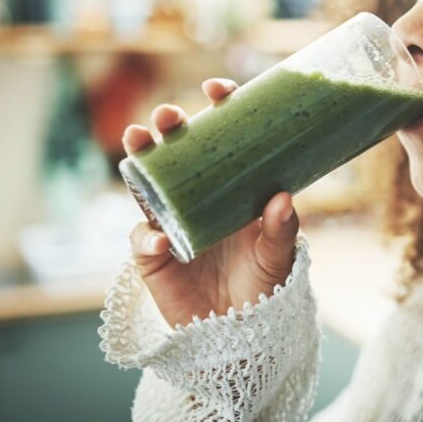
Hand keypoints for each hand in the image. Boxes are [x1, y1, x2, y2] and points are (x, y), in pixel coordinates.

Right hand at [123, 78, 300, 327]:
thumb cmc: (263, 286)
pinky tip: (158, 238)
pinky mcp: (152, 255)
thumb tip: (283, 197)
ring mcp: (170, 221)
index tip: (218, 88)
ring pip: (147, 183)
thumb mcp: (280, 256)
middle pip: (175, 151)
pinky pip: (142, 239)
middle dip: (167, 126)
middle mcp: (195, 197)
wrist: (241, 333)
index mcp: (230, 187)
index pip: (222, 138)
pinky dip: (147, 236)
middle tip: (167, 115)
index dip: (218, 109)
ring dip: (140, 159)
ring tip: (139, 141)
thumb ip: (282, 230)